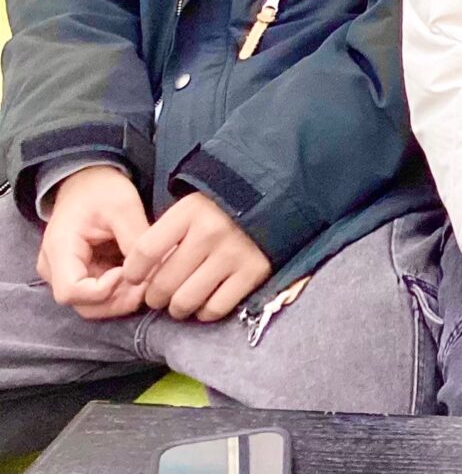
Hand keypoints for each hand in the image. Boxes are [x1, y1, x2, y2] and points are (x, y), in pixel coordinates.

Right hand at [40, 166, 149, 319]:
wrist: (87, 180)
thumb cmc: (101, 189)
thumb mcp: (123, 206)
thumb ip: (135, 238)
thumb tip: (154, 269)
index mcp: (59, 250)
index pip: (71, 292)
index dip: (103, 291)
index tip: (128, 271)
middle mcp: (55, 269)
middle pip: (84, 305)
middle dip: (119, 300)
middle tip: (150, 283)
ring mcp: (66, 274)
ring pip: (93, 305)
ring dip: (123, 298)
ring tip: (150, 279)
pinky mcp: (82, 274)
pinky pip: (100, 294)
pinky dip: (122, 290)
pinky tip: (143, 276)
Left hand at [122, 194, 268, 321]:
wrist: (277, 200)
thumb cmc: (223, 207)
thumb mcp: (192, 207)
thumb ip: (167, 234)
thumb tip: (140, 276)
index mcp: (191, 210)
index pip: (145, 251)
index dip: (133, 272)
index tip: (134, 278)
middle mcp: (211, 231)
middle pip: (163, 282)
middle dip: (154, 296)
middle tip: (159, 294)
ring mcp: (234, 253)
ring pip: (185, 301)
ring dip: (176, 308)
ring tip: (180, 301)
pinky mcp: (254, 272)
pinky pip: (215, 308)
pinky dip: (205, 312)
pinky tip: (205, 301)